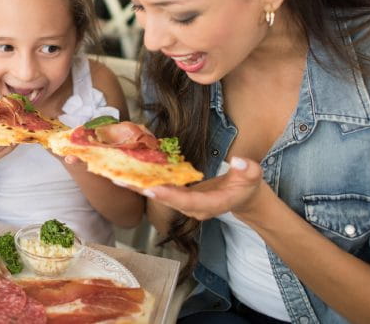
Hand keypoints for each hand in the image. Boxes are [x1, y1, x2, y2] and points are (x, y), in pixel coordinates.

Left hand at [128, 157, 266, 220]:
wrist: (244, 198)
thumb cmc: (248, 186)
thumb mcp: (254, 176)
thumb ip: (248, 170)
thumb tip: (239, 161)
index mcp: (212, 205)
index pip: (189, 202)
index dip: (170, 196)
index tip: (152, 188)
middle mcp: (194, 208)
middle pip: (166, 200)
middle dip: (143, 190)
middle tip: (120, 179)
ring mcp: (186, 205)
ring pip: (159, 196)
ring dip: (138, 186)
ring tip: (115, 175)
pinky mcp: (180, 198)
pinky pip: (160, 190)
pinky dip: (145, 182)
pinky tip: (128, 172)